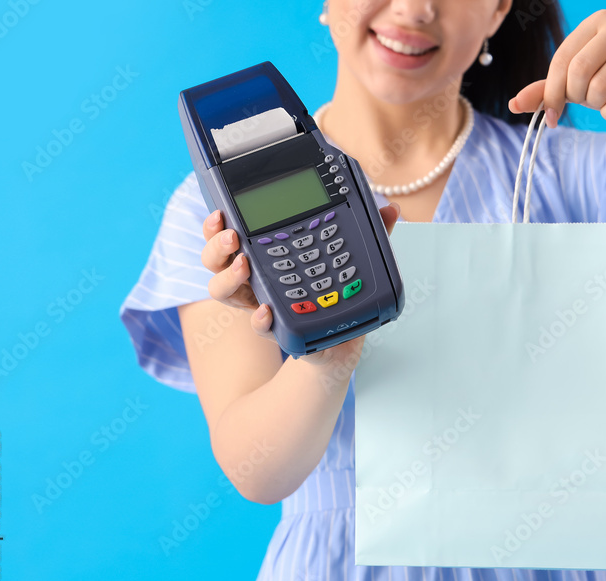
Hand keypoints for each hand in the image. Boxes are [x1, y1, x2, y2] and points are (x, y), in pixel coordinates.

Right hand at [200, 202, 400, 361]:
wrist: (339, 344)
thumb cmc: (338, 294)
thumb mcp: (354, 260)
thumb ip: (369, 235)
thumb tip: (392, 209)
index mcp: (264, 252)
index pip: (229, 232)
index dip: (216, 223)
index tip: (221, 212)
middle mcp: (252, 278)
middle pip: (213, 258)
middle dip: (215, 245)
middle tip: (232, 236)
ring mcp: (258, 303)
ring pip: (221, 290)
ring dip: (228, 277)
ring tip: (245, 265)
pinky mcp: (275, 329)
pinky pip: (257, 325)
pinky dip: (259, 319)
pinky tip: (266, 311)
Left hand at [508, 9, 605, 128]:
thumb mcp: (576, 82)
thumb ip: (546, 89)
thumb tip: (514, 104)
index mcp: (597, 20)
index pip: (562, 59)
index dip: (551, 92)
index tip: (550, 116)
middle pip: (578, 72)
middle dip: (576, 97)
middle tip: (586, 102)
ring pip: (598, 89)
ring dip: (596, 106)